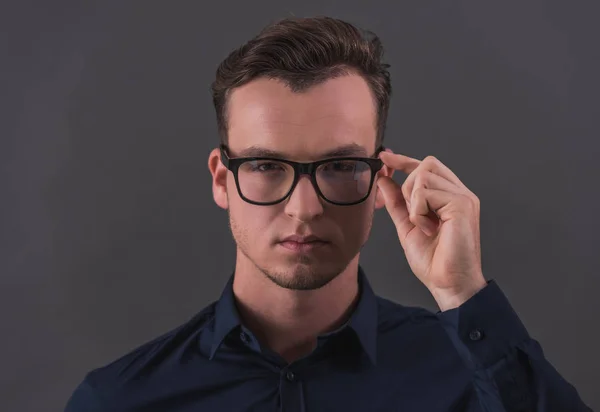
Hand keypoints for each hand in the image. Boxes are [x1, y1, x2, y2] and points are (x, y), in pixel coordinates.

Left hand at [376, 150, 486, 310]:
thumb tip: (383, 178)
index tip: (384, 158)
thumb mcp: (407, 225)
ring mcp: (463, 197)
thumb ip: (397, 201)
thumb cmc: (433, 260)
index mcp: (450, 196)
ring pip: (424, 176)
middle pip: (426, 164)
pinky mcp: (462, 204)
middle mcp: (460, 193)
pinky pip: (426, 192)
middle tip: (414, 215)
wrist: (448, 283)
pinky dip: (418, 212)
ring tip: (424, 226)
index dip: (404, 160)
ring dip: (414, 202)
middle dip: (409, 186)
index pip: (427, 167)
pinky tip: (428, 229)